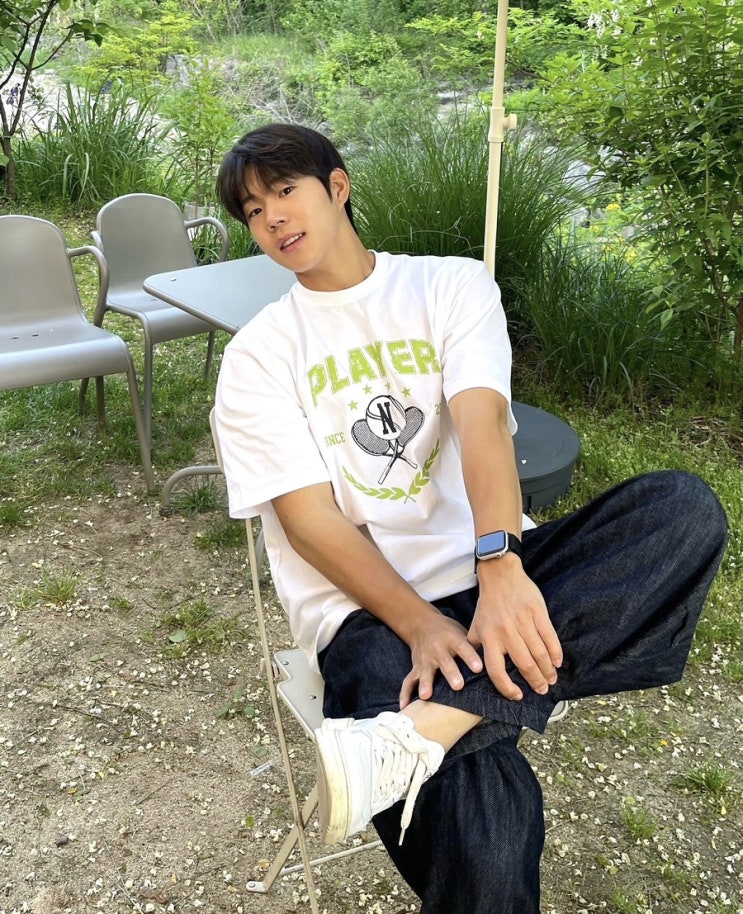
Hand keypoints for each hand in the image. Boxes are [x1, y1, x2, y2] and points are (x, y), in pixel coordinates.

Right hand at [399, 611, 483, 708]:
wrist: (422, 624)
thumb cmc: (449, 633)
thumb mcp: (462, 633)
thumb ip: (475, 648)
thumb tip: (500, 665)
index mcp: (453, 640)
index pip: (464, 648)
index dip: (470, 658)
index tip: (479, 668)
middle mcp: (438, 649)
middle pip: (445, 662)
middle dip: (450, 674)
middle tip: (458, 686)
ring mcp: (425, 659)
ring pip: (425, 672)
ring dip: (426, 684)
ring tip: (426, 697)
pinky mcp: (415, 667)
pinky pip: (408, 681)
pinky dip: (405, 694)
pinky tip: (405, 707)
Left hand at [469, 557, 561, 699]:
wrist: (500, 574)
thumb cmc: (488, 603)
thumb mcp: (475, 625)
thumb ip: (476, 647)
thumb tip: (475, 669)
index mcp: (489, 637)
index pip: (497, 671)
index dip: (507, 688)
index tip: (518, 695)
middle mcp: (506, 632)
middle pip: (524, 665)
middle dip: (536, 682)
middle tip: (543, 690)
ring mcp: (523, 622)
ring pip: (539, 654)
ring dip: (547, 670)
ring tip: (551, 679)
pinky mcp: (537, 612)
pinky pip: (549, 637)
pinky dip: (555, 652)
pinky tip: (557, 662)